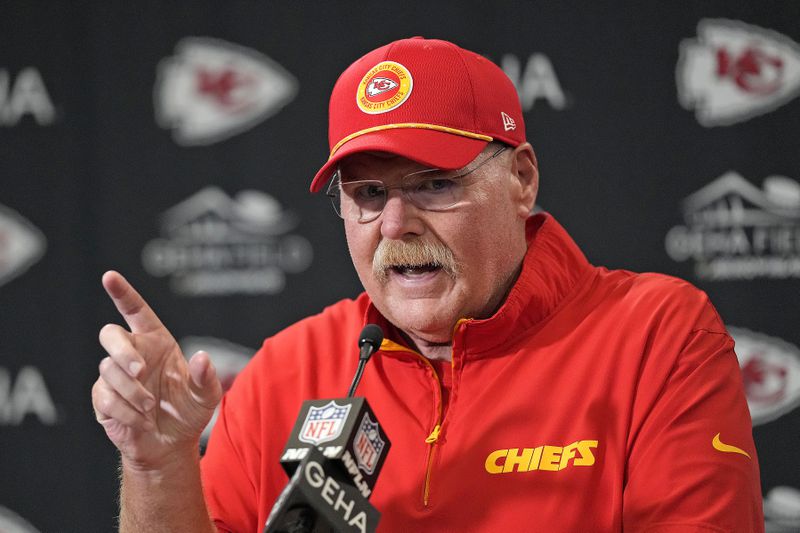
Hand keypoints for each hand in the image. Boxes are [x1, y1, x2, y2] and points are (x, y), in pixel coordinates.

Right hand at [92, 271, 221, 469]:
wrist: (170, 445)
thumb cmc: (189, 412)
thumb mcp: (206, 396)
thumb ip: (206, 377)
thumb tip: (201, 358)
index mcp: (156, 341)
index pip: (135, 310)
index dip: (123, 293)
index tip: (109, 276)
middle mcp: (133, 353)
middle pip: (110, 335)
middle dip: (123, 351)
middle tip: (141, 371)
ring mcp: (114, 375)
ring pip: (109, 370)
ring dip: (133, 392)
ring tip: (151, 409)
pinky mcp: (102, 398)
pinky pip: (106, 397)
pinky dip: (126, 412)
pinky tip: (141, 422)